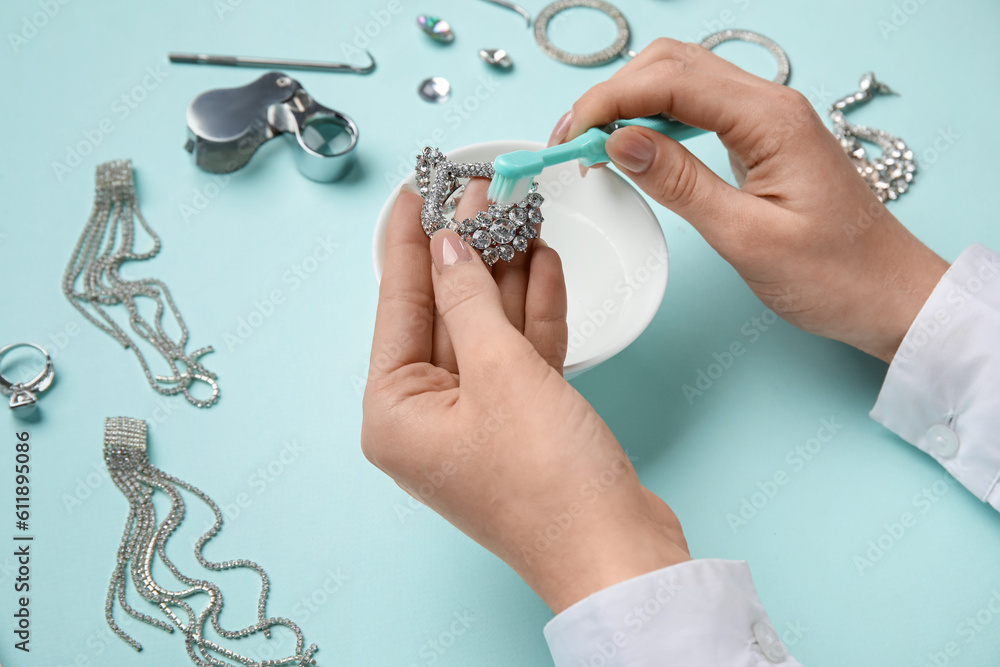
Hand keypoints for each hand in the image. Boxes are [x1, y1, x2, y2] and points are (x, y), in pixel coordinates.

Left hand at [362, 180, 688, 612]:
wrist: (619, 553)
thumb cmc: (549, 485)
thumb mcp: (500, 373)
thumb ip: (468, 300)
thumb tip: (446, 247)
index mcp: (395, 413)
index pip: (397, 305)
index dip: (409, 241)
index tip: (414, 188)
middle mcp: (427, 417)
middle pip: (445, 312)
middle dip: (467, 249)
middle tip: (480, 187)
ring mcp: (477, 419)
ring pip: (487, 327)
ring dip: (506, 272)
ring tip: (516, 208)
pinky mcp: (522, 421)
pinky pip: (519, 352)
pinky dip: (533, 310)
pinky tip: (540, 259)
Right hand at [549, 38, 949, 362]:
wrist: (888, 293)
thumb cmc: (832, 275)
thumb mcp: (747, 238)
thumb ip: (681, 183)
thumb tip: (620, 141)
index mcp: (770, 119)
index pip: (671, 82)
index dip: (609, 101)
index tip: (568, 135)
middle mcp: (770, 103)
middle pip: (673, 64)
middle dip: (613, 93)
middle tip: (571, 140)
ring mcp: (768, 116)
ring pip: (683, 79)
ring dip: (631, 102)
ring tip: (592, 144)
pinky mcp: (762, 136)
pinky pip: (699, 107)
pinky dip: (657, 119)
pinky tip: (635, 148)